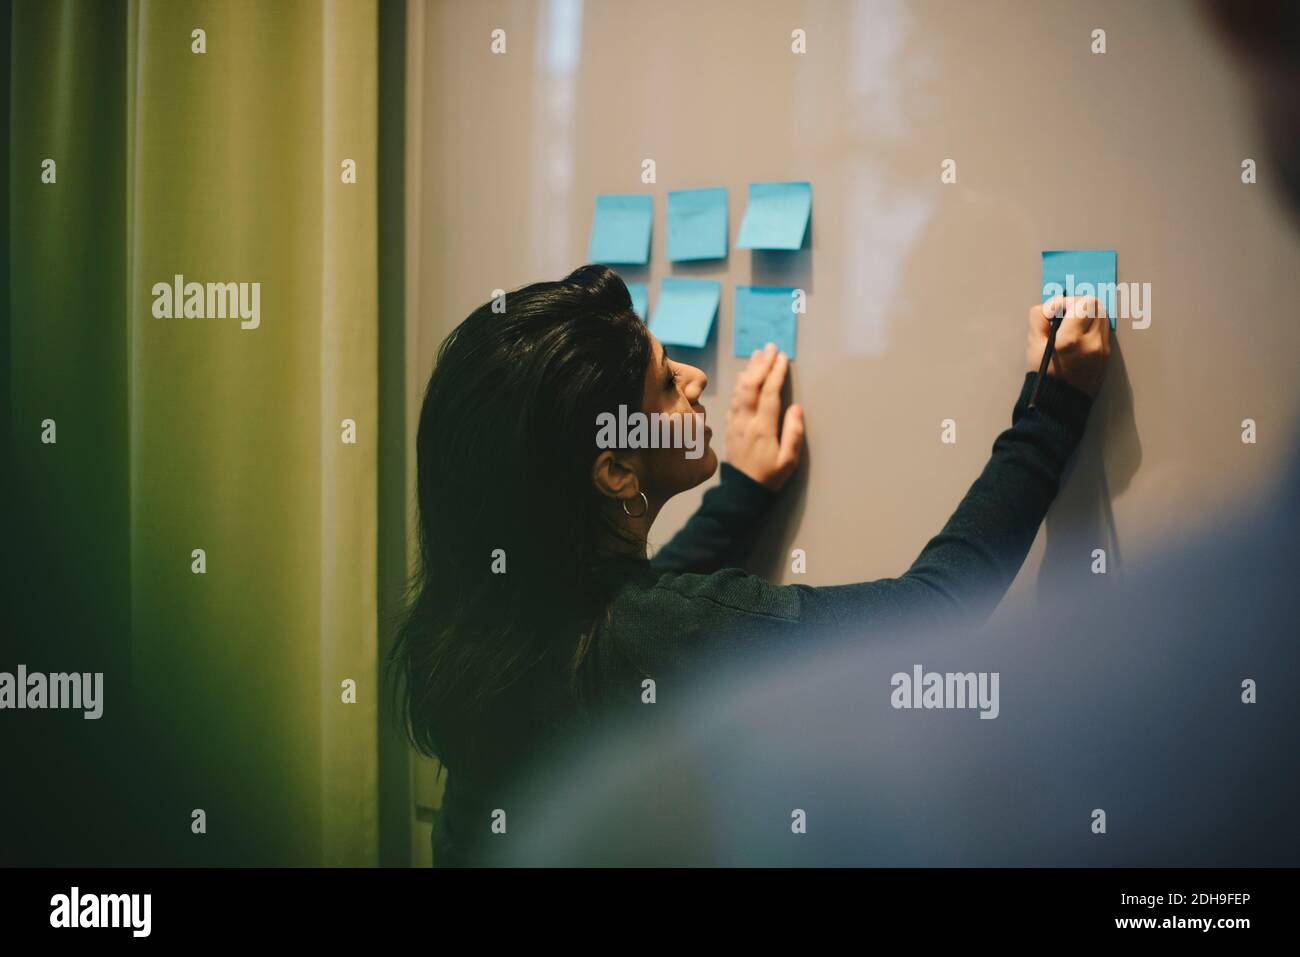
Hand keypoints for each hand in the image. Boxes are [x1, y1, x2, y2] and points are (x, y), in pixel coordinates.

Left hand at [725, 342, 803, 490]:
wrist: (740, 492)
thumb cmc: (769, 477)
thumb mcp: (788, 461)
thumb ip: (793, 433)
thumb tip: (796, 408)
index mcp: (762, 429)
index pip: (769, 394)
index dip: (775, 373)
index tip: (782, 358)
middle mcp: (746, 422)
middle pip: (751, 386)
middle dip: (762, 364)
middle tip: (770, 347)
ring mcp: (735, 423)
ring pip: (740, 390)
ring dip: (750, 370)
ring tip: (758, 355)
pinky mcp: (729, 426)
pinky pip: (734, 399)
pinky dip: (740, 384)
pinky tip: (745, 375)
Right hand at [1027, 295, 1111, 396]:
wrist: (1060, 404)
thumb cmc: (1044, 375)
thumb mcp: (1033, 344)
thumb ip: (1040, 317)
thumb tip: (1053, 305)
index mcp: (1071, 338)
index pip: (1084, 302)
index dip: (1070, 301)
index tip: (1059, 312)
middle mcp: (1092, 342)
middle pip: (1096, 307)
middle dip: (1080, 307)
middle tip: (1067, 317)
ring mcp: (1103, 350)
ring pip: (1102, 318)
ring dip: (1088, 317)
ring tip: (1073, 329)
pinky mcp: (1108, 356)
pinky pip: (1104, 333)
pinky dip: (1093, 330)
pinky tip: (1080, 341)